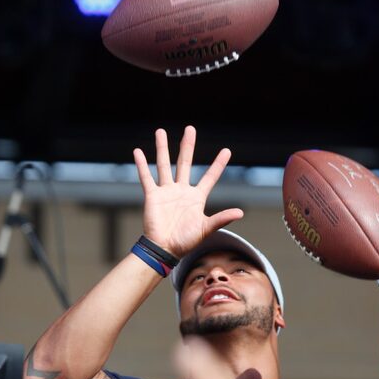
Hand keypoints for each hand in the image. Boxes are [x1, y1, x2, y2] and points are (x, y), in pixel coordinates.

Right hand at [133, 126, 242, 256]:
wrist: (164, 249)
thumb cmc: (185, 241)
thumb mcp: (206, 228)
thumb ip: (221, 218)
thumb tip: (240, 212)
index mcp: (196, 197)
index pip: (210, 177)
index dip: (218, 164)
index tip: (227, 150)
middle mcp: (181, 191)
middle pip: (185, 162)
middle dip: (188, 146)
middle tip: (190, 129)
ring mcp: (166, 192)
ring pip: (164, 165)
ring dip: (162, 148)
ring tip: (160, 131)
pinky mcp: (152, 196)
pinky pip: (146, 178)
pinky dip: (142, 165)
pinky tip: (138, 152)